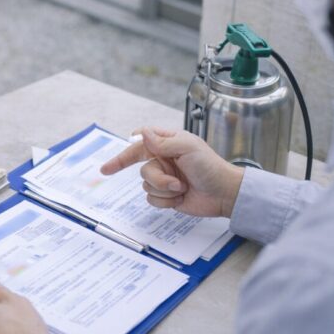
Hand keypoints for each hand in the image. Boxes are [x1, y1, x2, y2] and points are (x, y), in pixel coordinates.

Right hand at [100, 127, 244, 217]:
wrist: (224, 194)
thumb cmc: (210, 167)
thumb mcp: (187, 148)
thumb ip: (163, 141)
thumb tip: (142, 133)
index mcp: (168, 143)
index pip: (140, 142)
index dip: (125, 152)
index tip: (109, 166)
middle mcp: (164, 159)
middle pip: (142, 168)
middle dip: (158, 178)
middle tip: (175, 182)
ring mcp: (165, 177)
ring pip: (146, 185)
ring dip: (165, 189)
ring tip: (183, 188)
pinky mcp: (167, 195)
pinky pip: (152, 199)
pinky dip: (166, 201)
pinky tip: (181, 197)